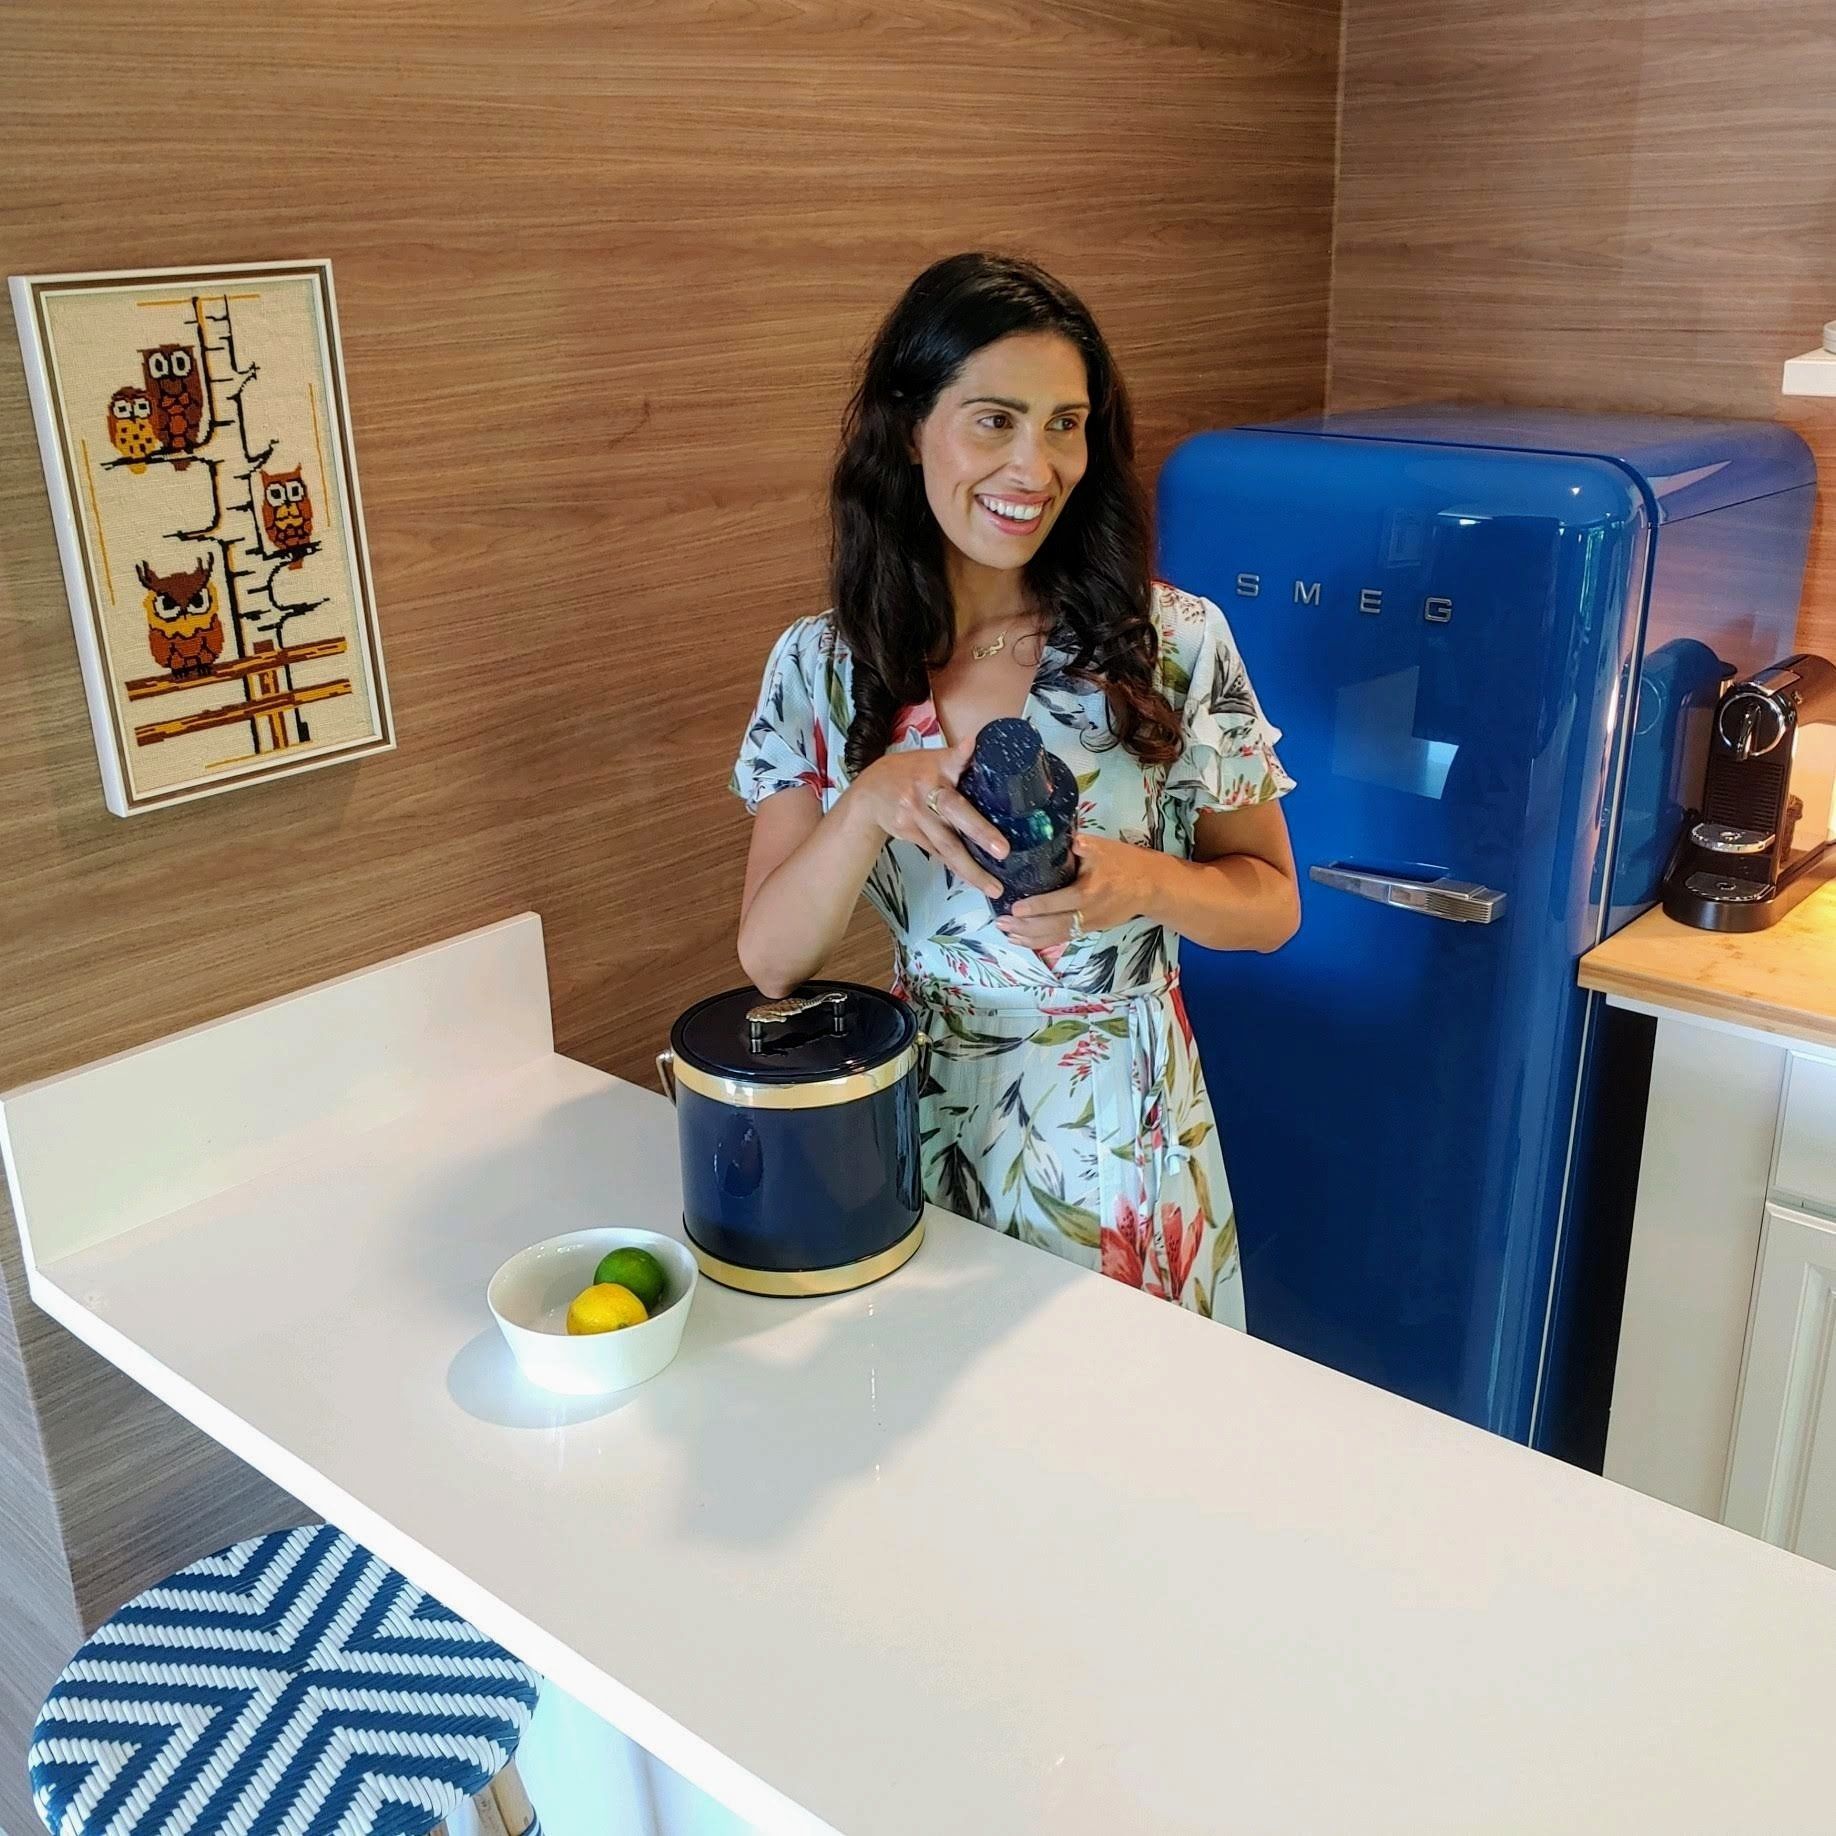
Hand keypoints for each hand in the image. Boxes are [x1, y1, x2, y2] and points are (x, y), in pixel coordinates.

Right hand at [846, 737, 1007, 898]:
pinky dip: (957, 868)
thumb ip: (958, 759)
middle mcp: (925, 791)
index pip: (951, 758)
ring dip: (971, 868)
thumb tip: (982, 748)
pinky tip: (974, 881)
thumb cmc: (909, 773)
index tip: (972, 745)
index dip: (962, 753)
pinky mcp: (910, 833)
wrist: (870, 793)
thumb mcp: (931, 759)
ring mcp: (915, 815)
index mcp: (935, 767)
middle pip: (954, 811)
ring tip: (993, 887)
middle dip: (980, 832)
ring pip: (947, 844)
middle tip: (1003, 850)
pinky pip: (938, 854)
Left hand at [997, 833, 1162, 949]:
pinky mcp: (1090, 930)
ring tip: (1007, 934)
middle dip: (1025, 926)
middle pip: (1052, 925)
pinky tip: (1025, 940)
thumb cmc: (1125, 863)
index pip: (1058, 902)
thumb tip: (1065, 838)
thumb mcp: (1105, 848)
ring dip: (1030, 937)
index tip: (1014, 907)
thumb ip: (1083, 845)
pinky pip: (1063, 938)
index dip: (1035, 907)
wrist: (1151, 886)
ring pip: (1056, 936)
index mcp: (1089, 892)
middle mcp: (1088, 913)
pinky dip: (1042, 940)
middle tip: (1001, 922)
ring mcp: (1089, 924)